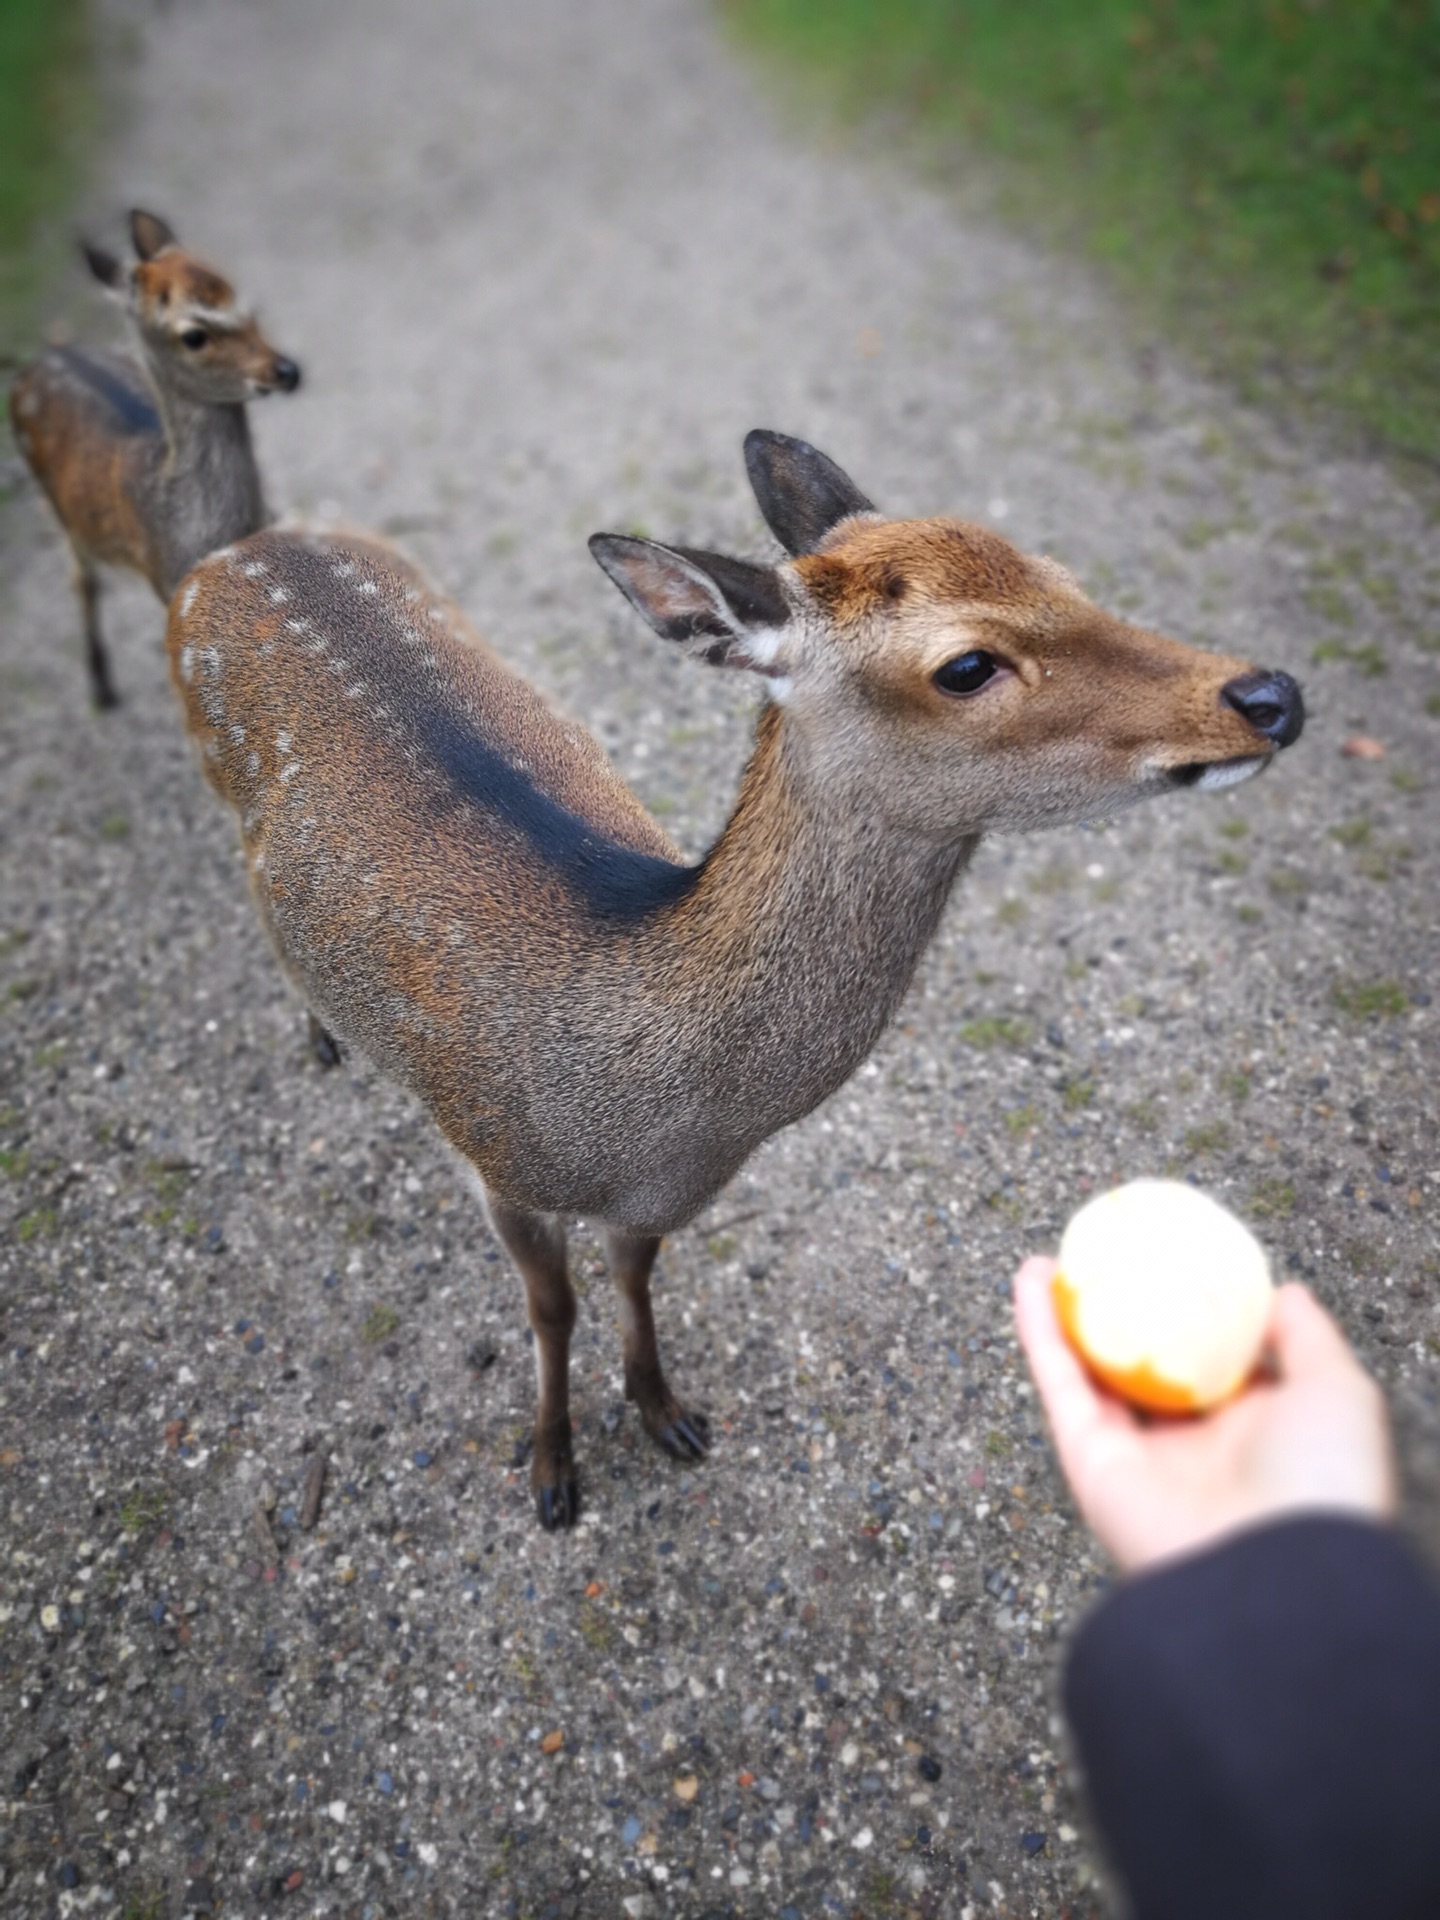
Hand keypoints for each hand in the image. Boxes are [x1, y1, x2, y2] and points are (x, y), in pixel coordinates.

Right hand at [1013, 1256, 1395, 1573]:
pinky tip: (1031, 1283)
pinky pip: (1060, 1385)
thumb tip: (1279, 1289)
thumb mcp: (1336, 1390)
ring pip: (1088, 1370)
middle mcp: (1188, 1444)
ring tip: (1046, 1261)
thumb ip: (1306, 1338)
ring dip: (1061, 1315)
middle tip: (1096, 1261)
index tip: (1170, 1263)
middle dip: (1114, 1315)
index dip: (1187, 1313)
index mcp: (1248, 1430)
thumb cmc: (1319, 1481)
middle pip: (1138, 1364)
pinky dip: (1038, 1333)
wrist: (1271, 1570)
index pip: (1209, 1361)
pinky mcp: (1091, 1463)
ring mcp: (1136, 1455)